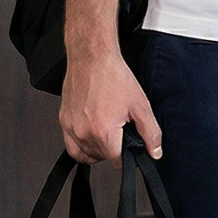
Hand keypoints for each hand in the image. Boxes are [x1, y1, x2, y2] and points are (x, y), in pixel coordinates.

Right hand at [60, 48, 162, 166]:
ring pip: (83, 154)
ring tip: (107, 136)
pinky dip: (80, 145)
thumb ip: (150, 133)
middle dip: (112, 150)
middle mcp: (83, 133)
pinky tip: (91, 134)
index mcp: (103, 132)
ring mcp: (71, 127)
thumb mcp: (140, 105)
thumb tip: (155, 152)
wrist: (92, 57)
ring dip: (96, 151)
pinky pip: (70, 144)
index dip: (127, 155)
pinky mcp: (63, 120)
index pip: (116, 160)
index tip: (129, 146)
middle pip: (100, 157)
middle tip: (120, 133)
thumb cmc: (113, 76)